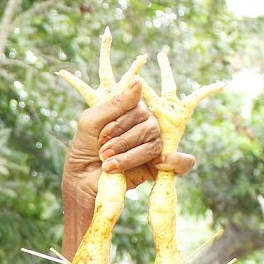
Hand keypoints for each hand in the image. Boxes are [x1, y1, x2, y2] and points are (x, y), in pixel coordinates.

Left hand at [62, 78, 194, 203]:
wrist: (82, 182)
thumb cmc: (84, 149)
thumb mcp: (91, 122)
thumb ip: (114, 103)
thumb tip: (139, 81)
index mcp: (132, 113)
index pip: (139, 108)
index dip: (119, 123)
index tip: (100, 136)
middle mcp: (146, 127)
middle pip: (148, 126)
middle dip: (122, 141)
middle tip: (102, 152)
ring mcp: (153, 147)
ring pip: (154, 144)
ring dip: (128, 156)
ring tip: (108, 165)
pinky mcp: (158, 169)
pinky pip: (182, 162)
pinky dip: (176, 162)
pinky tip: (158, 164)